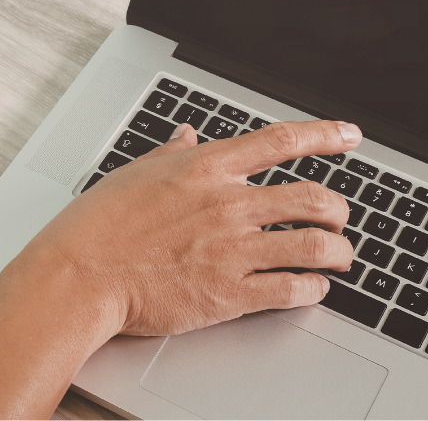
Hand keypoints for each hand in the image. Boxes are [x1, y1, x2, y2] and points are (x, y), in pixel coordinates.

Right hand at [0, 119, 359, 418]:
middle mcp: (227, 204)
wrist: (79, 276)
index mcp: (205, 168)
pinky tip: (312, 290)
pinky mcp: (229, 293)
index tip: (349, 135)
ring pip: (315, 245)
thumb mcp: (136, 173)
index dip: (324, 134)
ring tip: (340, 256)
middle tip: (340, 218)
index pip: (280, 140)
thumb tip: (188, 136)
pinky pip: (292, 290)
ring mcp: (232, 249)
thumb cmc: (98, 225)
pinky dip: (313, 290)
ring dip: (338, 251)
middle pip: (313, 197)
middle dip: (338, 209)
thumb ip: (173, 154)